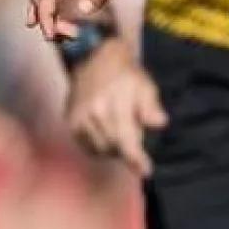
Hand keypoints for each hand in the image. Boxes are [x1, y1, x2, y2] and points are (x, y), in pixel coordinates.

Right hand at [65, 34, 167, 175]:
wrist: (93, 57)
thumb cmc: (126, 74)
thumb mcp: (145, 85)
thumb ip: (151, 106)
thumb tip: (159, 122)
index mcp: (114, 104)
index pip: (126, 140)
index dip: (136, 159)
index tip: (146, 171)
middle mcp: (93, 113)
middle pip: (113, 148)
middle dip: (128, 148)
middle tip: (136, 132)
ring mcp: (78, 118)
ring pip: (99, 149)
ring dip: (113, 148)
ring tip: (121, 129)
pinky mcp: (69, 121)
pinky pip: (86, 145)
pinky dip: (99, 146)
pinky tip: (108, 133)